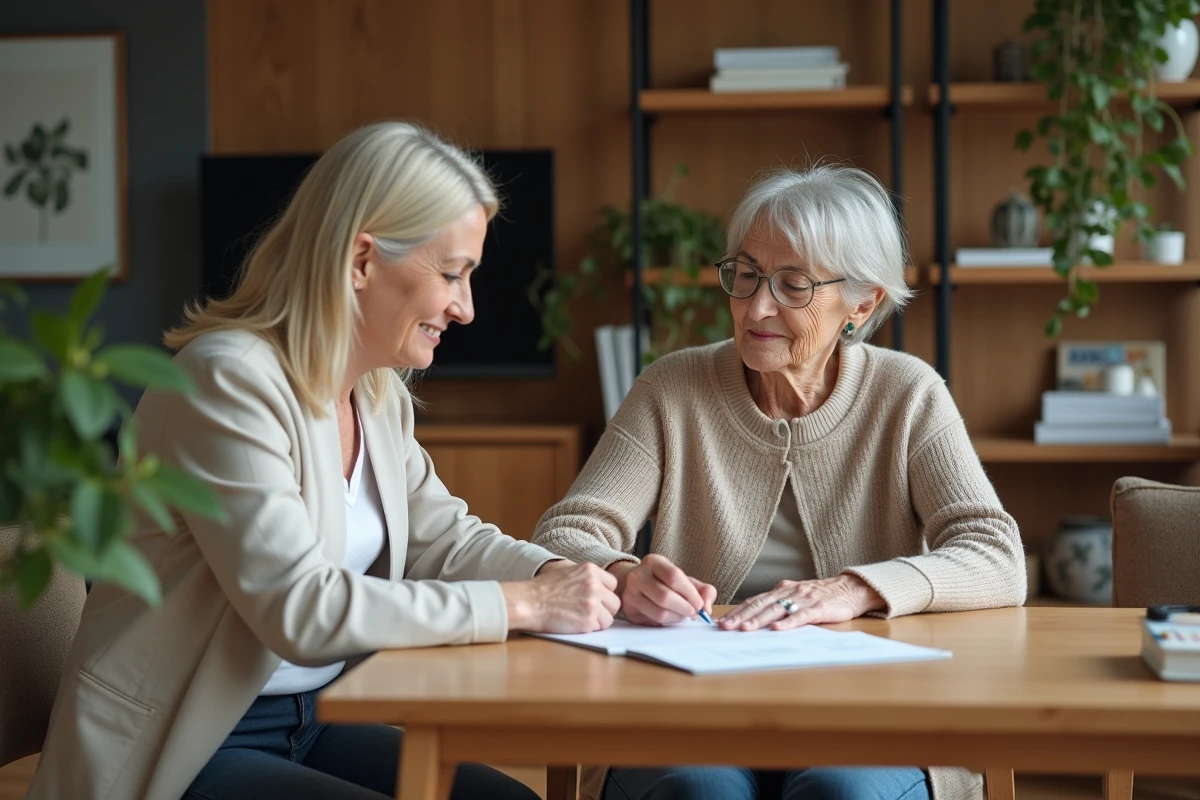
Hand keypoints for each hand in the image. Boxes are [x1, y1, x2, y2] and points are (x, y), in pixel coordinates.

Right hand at [502, 561, 618, 633]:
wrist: (529, 602)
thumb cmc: (543, 588)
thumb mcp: (567, 569)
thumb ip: (586, 574)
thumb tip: (600, 582)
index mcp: (590, 570)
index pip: (613, 584)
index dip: (604, 594)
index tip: (596, 599)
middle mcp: (594, 585)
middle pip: (615, 603)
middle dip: (604, 609)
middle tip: (589, 612)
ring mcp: (592, 604)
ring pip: (609, 618)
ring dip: (598, 621)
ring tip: (581, 618)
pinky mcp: (588, 621)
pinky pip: (599, 628)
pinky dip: (590, 629)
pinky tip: (576, 623)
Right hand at [609, 553, 716, 625]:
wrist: (635, 584)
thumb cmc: (664, 582)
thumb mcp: (684, 579)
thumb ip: (703, 590)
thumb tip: (707, 609)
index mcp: (653, 562)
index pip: (674, 577)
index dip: (690, 593)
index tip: (700, 604)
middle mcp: (638, 575)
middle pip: (665, 597)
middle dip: (685, 608)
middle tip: (693, 613)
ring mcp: (630, 593)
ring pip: (659, 612)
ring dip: (677, 618)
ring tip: (683, 615)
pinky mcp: (629, 610)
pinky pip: (652, 621)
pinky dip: (667, 623)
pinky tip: (671, 617)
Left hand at [719, 575, 884, 631]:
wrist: (850, 589)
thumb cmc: (821, 595)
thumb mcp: (796, 595)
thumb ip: (778, 603)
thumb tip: (754, 616)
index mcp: (781, 589)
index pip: (754, 600)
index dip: (736, 611)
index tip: (721, 622)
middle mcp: (789, 592)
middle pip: (760, 604)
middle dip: (740, 616)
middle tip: (724, 627)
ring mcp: (803, 599)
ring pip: (776, 609)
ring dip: (758, 620)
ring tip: (744, 628)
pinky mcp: (818, 608)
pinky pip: (800, 616)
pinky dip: (788, 623)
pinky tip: (777, 629)